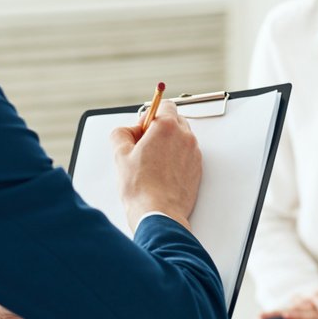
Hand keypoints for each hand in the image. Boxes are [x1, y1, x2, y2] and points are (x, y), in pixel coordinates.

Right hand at [110, 103, 201, 231]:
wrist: (158, 214)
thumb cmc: (141, 188)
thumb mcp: (120, 155)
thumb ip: (121, 134)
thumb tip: (126, 131)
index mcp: (167, 127)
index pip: (164, 104)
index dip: (149, 115)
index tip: (141, 128)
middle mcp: (185, 137)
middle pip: (174, 120)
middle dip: (159, 129)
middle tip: (143, 146)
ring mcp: (194, 154)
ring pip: (181, 138)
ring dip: (168, 144)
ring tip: (151, 163)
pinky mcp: (197, 169)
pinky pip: (186, 155)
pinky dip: (176, 159)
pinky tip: (161, 173)